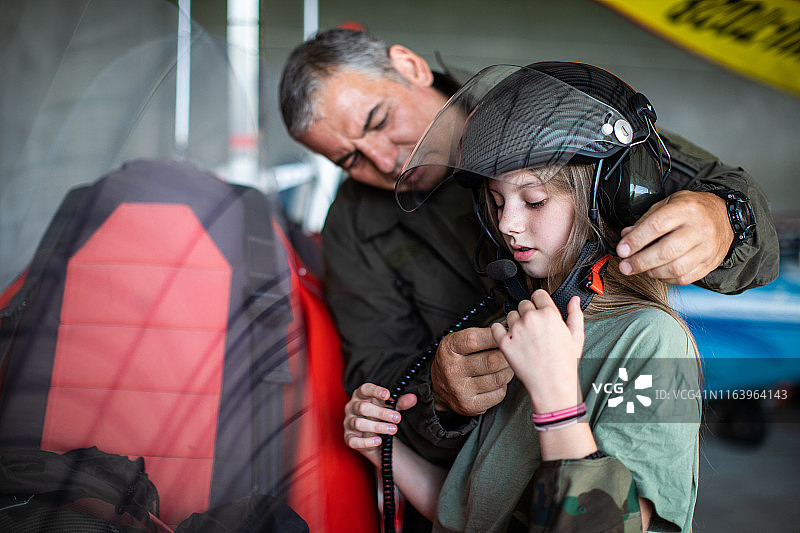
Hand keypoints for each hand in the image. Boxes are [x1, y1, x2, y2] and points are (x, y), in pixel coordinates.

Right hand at [343, 383, 416, 465]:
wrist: (371, 434)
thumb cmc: (378, 415)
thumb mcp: (390, 407)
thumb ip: (401, 403)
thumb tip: (413, 398)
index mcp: (361, 395)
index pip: (365, 389)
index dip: (375, 391)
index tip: (388, 395)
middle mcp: (352, 407)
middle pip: (363, 408)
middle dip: (382, 413)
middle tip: (397, 418)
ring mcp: (348, 423)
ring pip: (359, 423)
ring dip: (377, 427)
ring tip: (393, 429)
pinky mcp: (349, 438)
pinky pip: (354, 441)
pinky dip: (366, 442)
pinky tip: (379, 441)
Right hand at [431, 327, 513, 415]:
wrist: (438, 387)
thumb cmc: (455, 359)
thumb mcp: (458, 341)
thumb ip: (480, 334)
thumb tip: (508, 328)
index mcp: (449, 349)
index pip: (475, 339)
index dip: (495, 336)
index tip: (505, 334)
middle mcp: (452, 370)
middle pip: (492, 361)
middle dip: (507, 355)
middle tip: (512, 352)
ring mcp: (460, 390)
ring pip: (498, 378)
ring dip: (508, 371)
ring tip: (506, 365)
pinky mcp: (470, 406)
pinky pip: (498, 394)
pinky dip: (503, 386)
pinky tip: (498, 381)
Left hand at [490, 291, 583, 413]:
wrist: (552, 385)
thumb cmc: (565, 363)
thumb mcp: (577, 336)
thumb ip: (575, 314)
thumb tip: (573, 299)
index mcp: (549, 314)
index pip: (538, 294)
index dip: (539, 302)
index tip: (538, 310)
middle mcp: (531, 319)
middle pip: (523, 304)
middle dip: (527, 313)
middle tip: (533, 329)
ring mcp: (517, 330)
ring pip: (510, 315)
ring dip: (514, 322)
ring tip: (524, 337)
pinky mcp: (505, 343)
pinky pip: (495, 327)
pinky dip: (499, 331)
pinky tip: (508, 338)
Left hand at [616, 190, 732, 284]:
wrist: (724, 216)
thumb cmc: (691, 210)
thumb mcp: (668, 204)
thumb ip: (646, 220)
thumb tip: (625, 237)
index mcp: (686, 209)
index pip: (657, 225)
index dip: (636, 240)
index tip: (622, 250)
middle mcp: (700, 228)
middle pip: (667, 251)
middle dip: (640, 262)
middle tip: (625, 266)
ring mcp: (707, 248)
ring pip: (676, 268)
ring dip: (652, 272)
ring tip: (639, 269)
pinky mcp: (710, 263)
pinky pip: (685, 278)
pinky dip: (666, 279)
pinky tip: (657, 272)